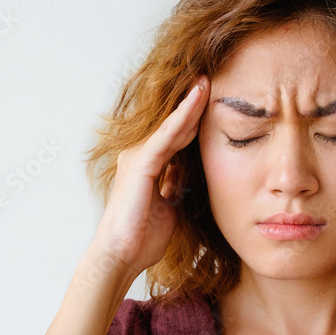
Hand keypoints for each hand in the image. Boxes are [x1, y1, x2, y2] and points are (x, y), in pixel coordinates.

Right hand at [91, 76, 209, 277]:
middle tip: (211, 79)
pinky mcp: (141, 164)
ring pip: (171, 125)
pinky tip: (196, 101)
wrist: (121, 255)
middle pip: (174, 126)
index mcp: (149, 166)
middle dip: (193, 104)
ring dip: (190, 104)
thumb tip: (190, 174)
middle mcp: (141, 156)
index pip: (177, 137)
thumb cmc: (142, 237)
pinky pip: (166, 136)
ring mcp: (139, 158)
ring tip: (206, 81)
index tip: (214, 101)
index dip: (195, 120)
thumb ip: (177, 185)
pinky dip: (182, 117)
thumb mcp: (170, 206)